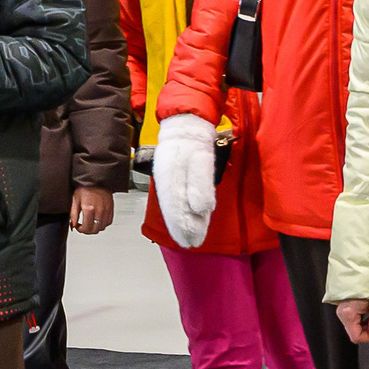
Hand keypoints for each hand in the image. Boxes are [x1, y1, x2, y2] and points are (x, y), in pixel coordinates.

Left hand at [70, 186, 114, 235]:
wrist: (96, 179)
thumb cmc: (85, 187)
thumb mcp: (75, 199)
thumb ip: (73, 214)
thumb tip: (73, 225)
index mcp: (89, 208)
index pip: (86, 228)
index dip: (81, 230)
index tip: (78, 227)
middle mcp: (99, 210)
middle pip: (95, 230)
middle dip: (88, 231)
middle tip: (83, 227)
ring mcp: (106, 210)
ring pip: (102, 227)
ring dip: (95, 228)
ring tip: (90, 223)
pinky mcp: (111, 208)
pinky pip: (109, 222)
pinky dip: (103, 224)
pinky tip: (97, 220)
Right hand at [153, 113, 217, 247]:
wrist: (186, 125)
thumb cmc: (192, 141)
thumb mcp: (200, 160)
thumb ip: (200, 184)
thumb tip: (201, 209)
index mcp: (170, 179)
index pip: (175, 209)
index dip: (181, 227)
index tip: (188, 241)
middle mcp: (168, 183)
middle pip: (175, 210)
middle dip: (183, 229)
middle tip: (192, 244)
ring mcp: (171, 180)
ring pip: (178, 205)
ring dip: (185, 222)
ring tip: (193, 236)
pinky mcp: (176, 178)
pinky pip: (179, 198)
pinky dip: (186, 210)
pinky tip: (194, 217)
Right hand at [335, 298, 368, 345]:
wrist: (362, 271)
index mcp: (348, 313)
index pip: (357, 337)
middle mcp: (342, 314)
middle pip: (355, 333)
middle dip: (368, 329)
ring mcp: (341, 312)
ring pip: (354, 328)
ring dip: (365, 324)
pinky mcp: (343, 310)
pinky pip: (352, 321)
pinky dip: (361, 320)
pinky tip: (366, 311)